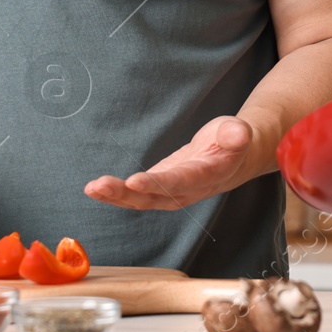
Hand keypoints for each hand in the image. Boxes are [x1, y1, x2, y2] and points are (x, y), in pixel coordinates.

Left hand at [84, 116, 256, 210]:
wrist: (235, 157)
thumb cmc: (234, 140)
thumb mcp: (239, 131)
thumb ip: (237, 134)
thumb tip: (239, 133)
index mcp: (208, 175)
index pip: (181, 181)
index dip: (158, 183)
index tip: (135, 181)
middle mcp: (187, 191)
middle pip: (154, 196)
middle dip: (126, 193)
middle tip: (100, 185)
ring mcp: (172, 194)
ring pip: (141, 200)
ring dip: (115, 196)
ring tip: (91, 188)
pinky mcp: (160, 190)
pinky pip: (136, 196)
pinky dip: (115, 194)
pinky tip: (94, 189)